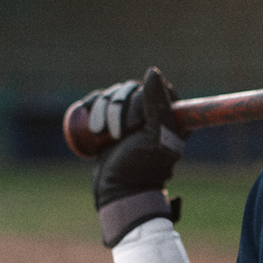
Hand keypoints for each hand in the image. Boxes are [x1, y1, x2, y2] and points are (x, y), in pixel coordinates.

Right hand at [84, 68, 188, 244]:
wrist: (119, 191)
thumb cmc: (141, 167)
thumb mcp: (154, 136)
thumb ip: (157, 105)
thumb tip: (151, 71)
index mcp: (170, 115)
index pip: (153, 87)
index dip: (139, 101)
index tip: (136, 124)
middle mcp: (151, 114)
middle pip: (129, 89)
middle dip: (117, 108)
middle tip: (118, 134)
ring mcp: (129, 118)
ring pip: (112, 96)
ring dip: (102, 111)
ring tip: (101, 134)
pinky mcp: (109, 123)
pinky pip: (98, 102)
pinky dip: (91, 108)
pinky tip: (91, 124)